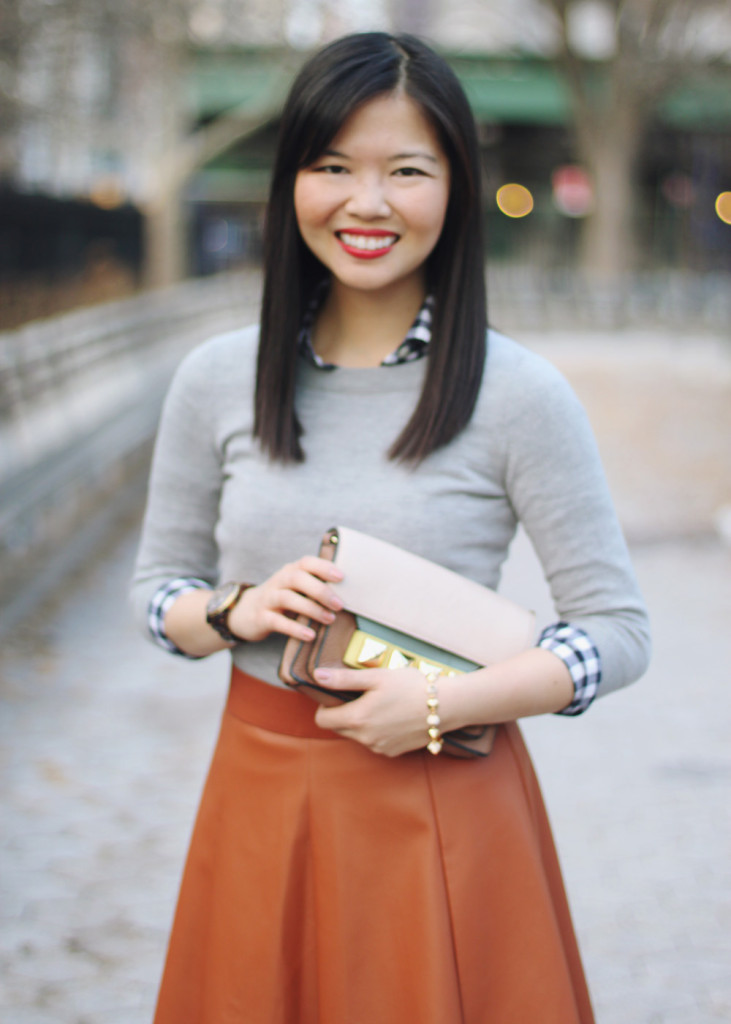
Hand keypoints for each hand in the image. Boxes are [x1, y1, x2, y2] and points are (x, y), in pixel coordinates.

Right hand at [228, 556, 343, 643]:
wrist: (245, 613)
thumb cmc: (282, 600)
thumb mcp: (295, 589)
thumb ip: (315, 586)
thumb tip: (351, 594)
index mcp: (290, 571)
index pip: (306, 562)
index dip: (323, 567)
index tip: (341, 577)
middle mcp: (278, 581)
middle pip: (297, 578)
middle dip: (320, 590)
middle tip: (339, 604)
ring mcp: (268, 599)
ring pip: (287, 598)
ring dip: (311, 609)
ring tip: (330, 619)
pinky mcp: (261, 618)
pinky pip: (277, 622)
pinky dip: (295, 628)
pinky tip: (310, 635)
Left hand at [312, 666, 437, 756]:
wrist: (445, 705)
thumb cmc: (410, 686)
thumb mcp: (376, 677)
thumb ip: (344, 678)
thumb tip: (317, 676)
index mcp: (357, 719)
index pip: (322, 719)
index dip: (325, 705)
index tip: (340, 693)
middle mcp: (365, 739)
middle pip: (338, 728)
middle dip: (343, 713)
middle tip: (361, 695)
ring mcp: (379, 748)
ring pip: (356, 736)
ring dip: (361, 722)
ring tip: (381, 704)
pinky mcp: (393, 752)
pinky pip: (374, 742)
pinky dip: (376, 731)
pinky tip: (393, 716)